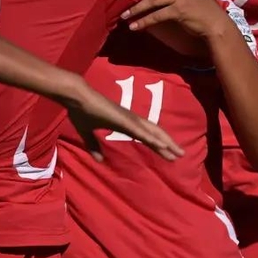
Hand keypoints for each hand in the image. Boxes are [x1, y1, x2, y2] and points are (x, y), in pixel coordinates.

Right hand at [59, 77, 183, 162]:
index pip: (145, 136)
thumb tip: (99, 160)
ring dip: (165, 142)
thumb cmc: (81, 111)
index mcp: (124, 123)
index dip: (157, 145)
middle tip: (181, 154)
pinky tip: (161, 145)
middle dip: (167, 144)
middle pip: (154, 133)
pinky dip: (151, 138)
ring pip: (152, 132)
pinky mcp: (123, 119)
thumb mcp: (87, 132)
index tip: (168, 155)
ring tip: (178, 152)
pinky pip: (140, 131)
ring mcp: (128, 118)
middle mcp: (130, 120)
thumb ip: (93, 145)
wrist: (76, 96)